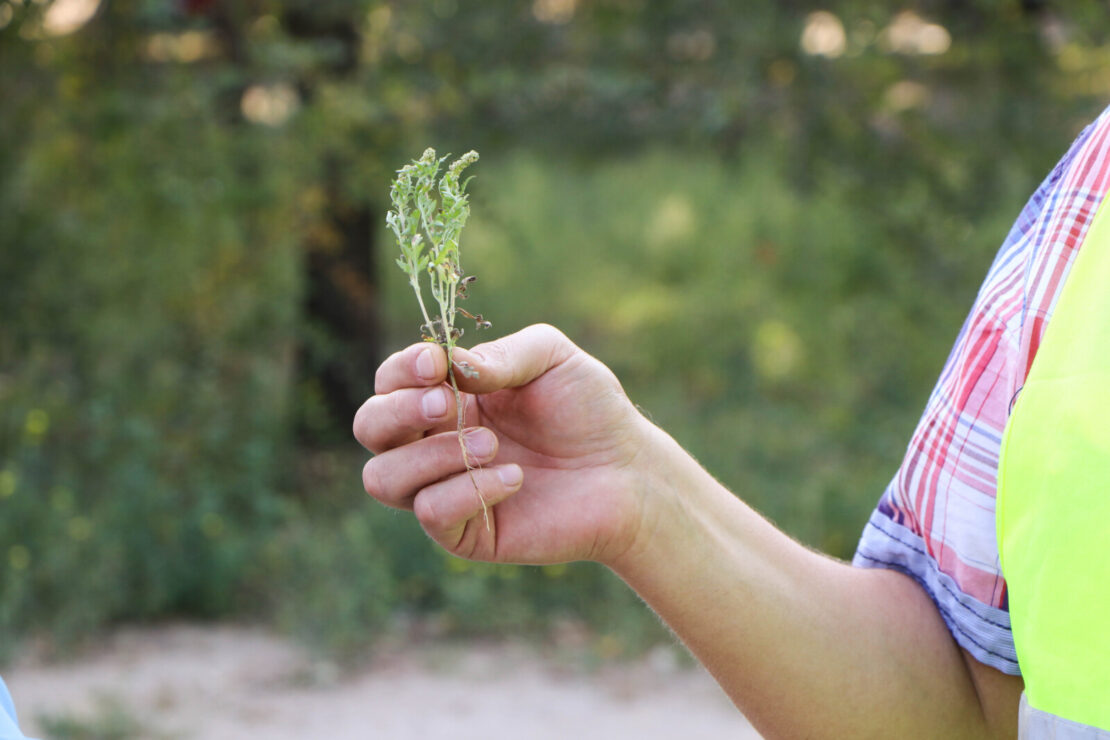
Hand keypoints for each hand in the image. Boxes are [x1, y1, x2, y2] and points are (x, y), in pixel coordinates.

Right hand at [353, 324, 654, 564]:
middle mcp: (435, 443)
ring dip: (430, 456)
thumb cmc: (589, 410)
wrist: (629, 472)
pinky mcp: (465, 533)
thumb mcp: (550, 358)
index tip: (433, 364)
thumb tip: (449, 367)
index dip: (399, 371)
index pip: (389, 383)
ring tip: (491, 444)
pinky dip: (468, 490)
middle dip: (398, 411)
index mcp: (448, 396)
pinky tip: (514, 477)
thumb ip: (501, 354)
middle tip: (450, 403)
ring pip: (382, 478)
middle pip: (369, 428)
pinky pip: (431, 513)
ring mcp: (445, 489)